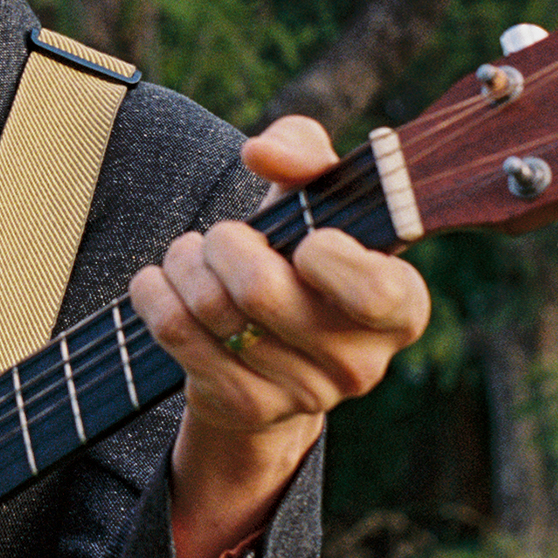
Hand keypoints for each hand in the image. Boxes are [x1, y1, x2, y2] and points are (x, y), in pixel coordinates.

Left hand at [130, 115, 429, 557]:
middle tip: (225, 236)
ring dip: (185, 264)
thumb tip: (263, 153)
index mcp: (401, 306)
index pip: (373, 292)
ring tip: (193, 256)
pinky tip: (163, 283)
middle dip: (224, 243)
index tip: (304, 239)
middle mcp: (361, 362)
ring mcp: (304, 395)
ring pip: (212, 309)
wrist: (267, 339)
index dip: (330, 260)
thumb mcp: (314, 193)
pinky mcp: (247, 407)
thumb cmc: (300, 248)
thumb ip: (303, 150)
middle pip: (262, 291)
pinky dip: (155, 294)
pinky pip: (177, 335)